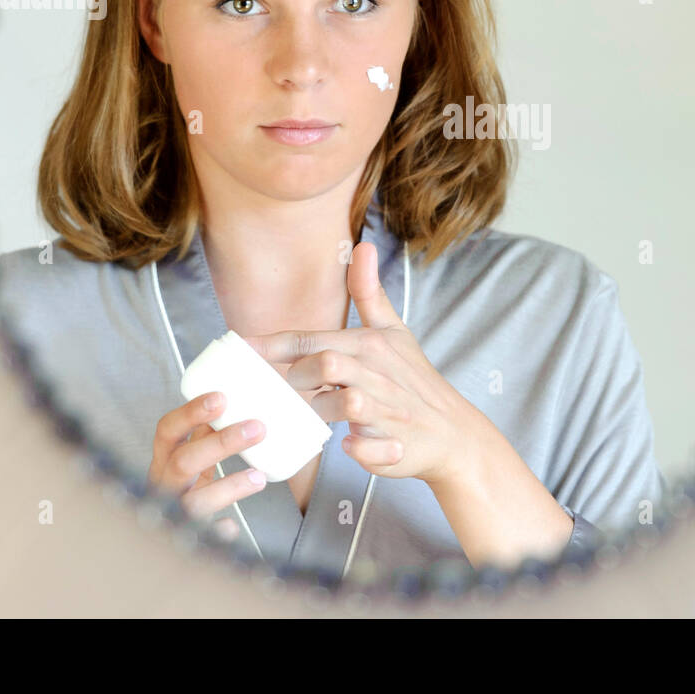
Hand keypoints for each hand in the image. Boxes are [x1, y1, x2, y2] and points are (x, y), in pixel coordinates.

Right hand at [146, 391, 268, 541]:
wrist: (169, 540)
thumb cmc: (189, 486)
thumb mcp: (194, 459)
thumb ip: (209, 436)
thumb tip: (243, 404)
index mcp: (163, 460)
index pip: (167, 430)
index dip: (190, 413)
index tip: (221, 398)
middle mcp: (163, 485)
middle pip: (183, 462)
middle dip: (221, 443)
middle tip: (258, 428)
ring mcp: (174, 513)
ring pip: (194, 501)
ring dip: (229, 486)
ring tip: (259, 477)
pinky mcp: (188, 539)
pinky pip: (202, 537)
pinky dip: (217, 530)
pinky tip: (231, 525)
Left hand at [243, 242, 493, 486]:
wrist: (453, 431)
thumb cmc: (413, 380)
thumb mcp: (394, 332)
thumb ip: (370, 293)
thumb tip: (363, 245)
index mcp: (372, 345)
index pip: (314, 339)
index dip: (274, 345)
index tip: (241, 347)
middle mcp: (379, 375)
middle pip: (326, 364)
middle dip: (299, 376)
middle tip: (290, 386)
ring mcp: (388, 412)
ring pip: (344, 403)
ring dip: (321, 410)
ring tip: (316, 413)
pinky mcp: (394, 446)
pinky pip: (365, 448)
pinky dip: (356, 448)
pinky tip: (350, 444)